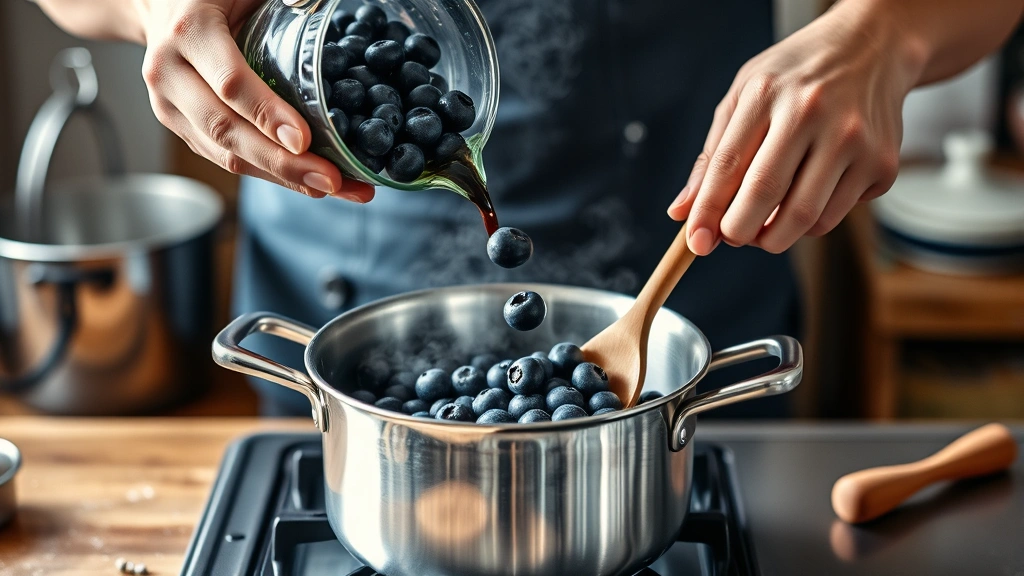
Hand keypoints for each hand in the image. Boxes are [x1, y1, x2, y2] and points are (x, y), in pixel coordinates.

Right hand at [137, 0, 373, 200]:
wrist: (161, 4)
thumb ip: (284, 4)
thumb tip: (324, 11)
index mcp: (189, 31)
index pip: (230, 83)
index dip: (267, 115)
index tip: (305, 141)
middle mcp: (170, 73)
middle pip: (227, 131)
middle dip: (284, 164)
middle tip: (332, 180)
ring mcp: (170, 106)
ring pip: (226, 155)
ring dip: (284, 178)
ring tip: (334, 187)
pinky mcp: (181, 128)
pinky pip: (227, 159)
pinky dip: (270, 175)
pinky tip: (309, 182)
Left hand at [667, 1, 919, 254]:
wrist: (872, 48)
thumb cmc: (795, 78)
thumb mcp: (744, 96)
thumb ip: (712, 156)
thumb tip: (682, 213)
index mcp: (767, 93)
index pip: (728, 165)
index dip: (707, 211)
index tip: (696, 242)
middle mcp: (812, 113)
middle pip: (765, 195)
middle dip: (738, 231)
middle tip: (732, 236)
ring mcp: (853, 139)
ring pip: (803, 218)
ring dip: (773, 237)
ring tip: (762, 226)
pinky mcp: (881, 163)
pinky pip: (833, 217)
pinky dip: (808, 225)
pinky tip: (801, 203)